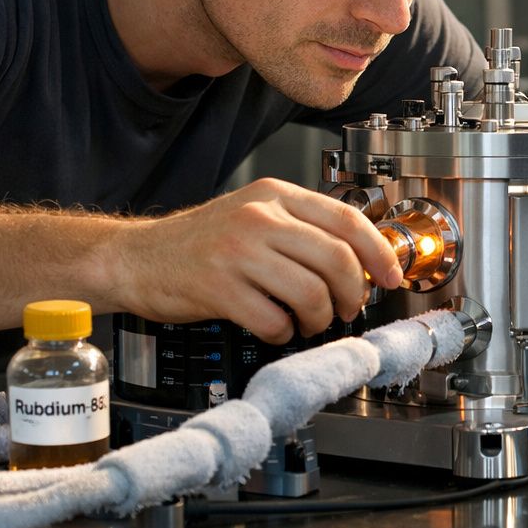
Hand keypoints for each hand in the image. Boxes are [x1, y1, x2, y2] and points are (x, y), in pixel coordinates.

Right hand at [108, 178, 403, 341]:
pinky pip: (274, 319)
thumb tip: (362, 259)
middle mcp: (259, 217)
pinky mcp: (219, 288)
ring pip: (311, 293)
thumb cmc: (200, 242)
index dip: (379, 253)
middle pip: (337, 259)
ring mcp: (238, 252)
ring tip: (308, 322)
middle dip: (353, 293)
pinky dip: (283, 332)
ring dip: (319, 318)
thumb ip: (302, 228)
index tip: (391, 277)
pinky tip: (274, 326)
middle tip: (349, 309)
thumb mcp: (254, 214)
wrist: (136, 258)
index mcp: (275, 195)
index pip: (347, 220)